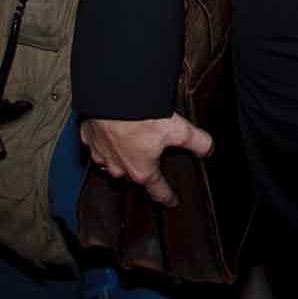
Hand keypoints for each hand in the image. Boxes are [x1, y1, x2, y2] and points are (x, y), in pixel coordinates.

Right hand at [78, 114, 214, 207]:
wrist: (110, 97)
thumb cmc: (140, 115)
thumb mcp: (178, 129)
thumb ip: (197, 142)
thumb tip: (208, 149)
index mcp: (141, 170)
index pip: (158, 190)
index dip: (167, 197)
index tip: (172, 202)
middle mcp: (118, 168)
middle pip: (133, 175)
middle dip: (142, 170)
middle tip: (150, 161)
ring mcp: (101, 154)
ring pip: (112, 163)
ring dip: (121, 157)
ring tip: (129, 146)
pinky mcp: (88, 137)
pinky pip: (96, 145)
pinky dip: (103, 140)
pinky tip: (109, 131)